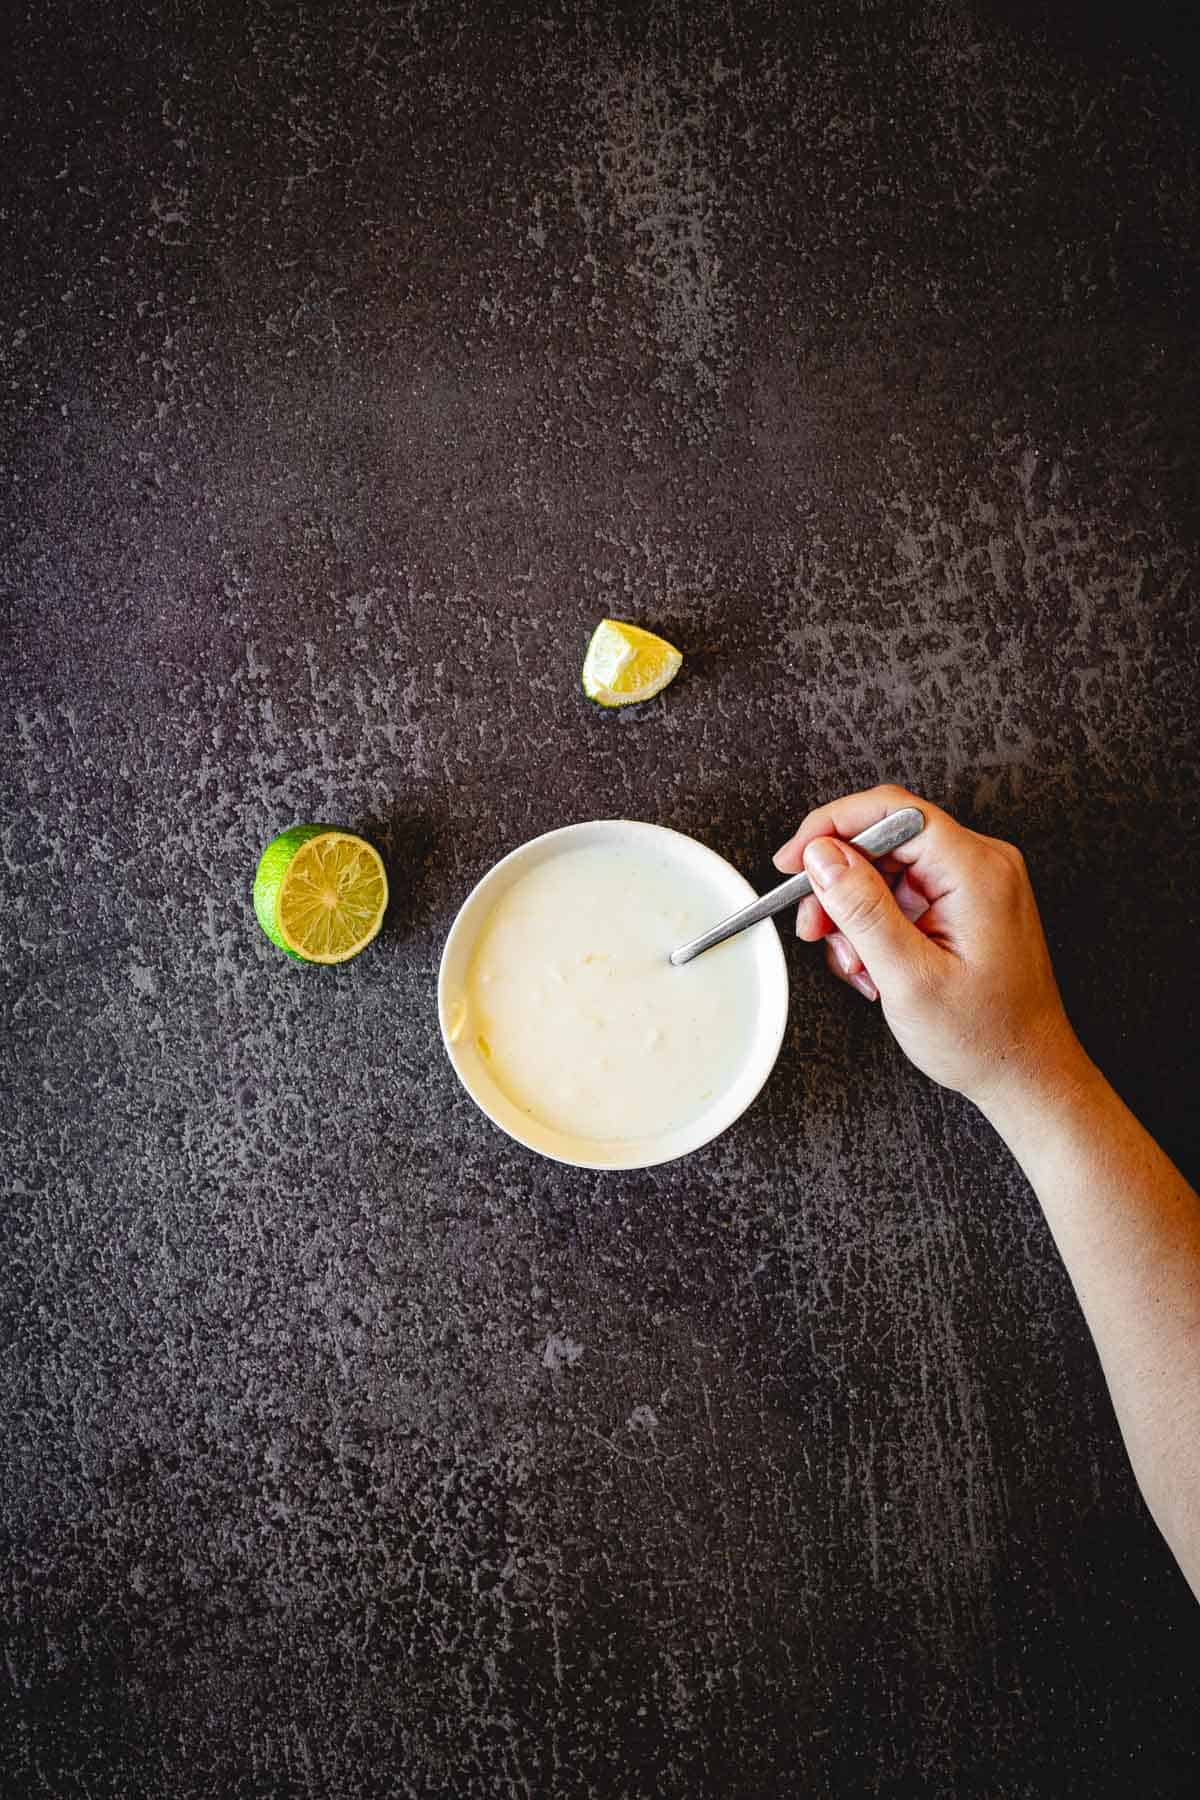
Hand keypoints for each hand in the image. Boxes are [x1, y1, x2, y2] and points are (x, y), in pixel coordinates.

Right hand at [772, 784, 1084, 1110]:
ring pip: (887, 868)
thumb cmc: (985, 1037)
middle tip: (814, 927)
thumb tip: (821, 855)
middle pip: (885, 839)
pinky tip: (874, 966)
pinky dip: (876, 924)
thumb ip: (861, 908)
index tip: (794, 859)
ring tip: (854, 963)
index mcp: (976, 871)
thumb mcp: (908, 977)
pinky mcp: (965, 902)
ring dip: (855, 912)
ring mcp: (975, 883)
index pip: (891, 812)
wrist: (1027, 1073)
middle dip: (839, 883)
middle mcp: (981, 865)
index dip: (831, 827)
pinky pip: (904, 892)